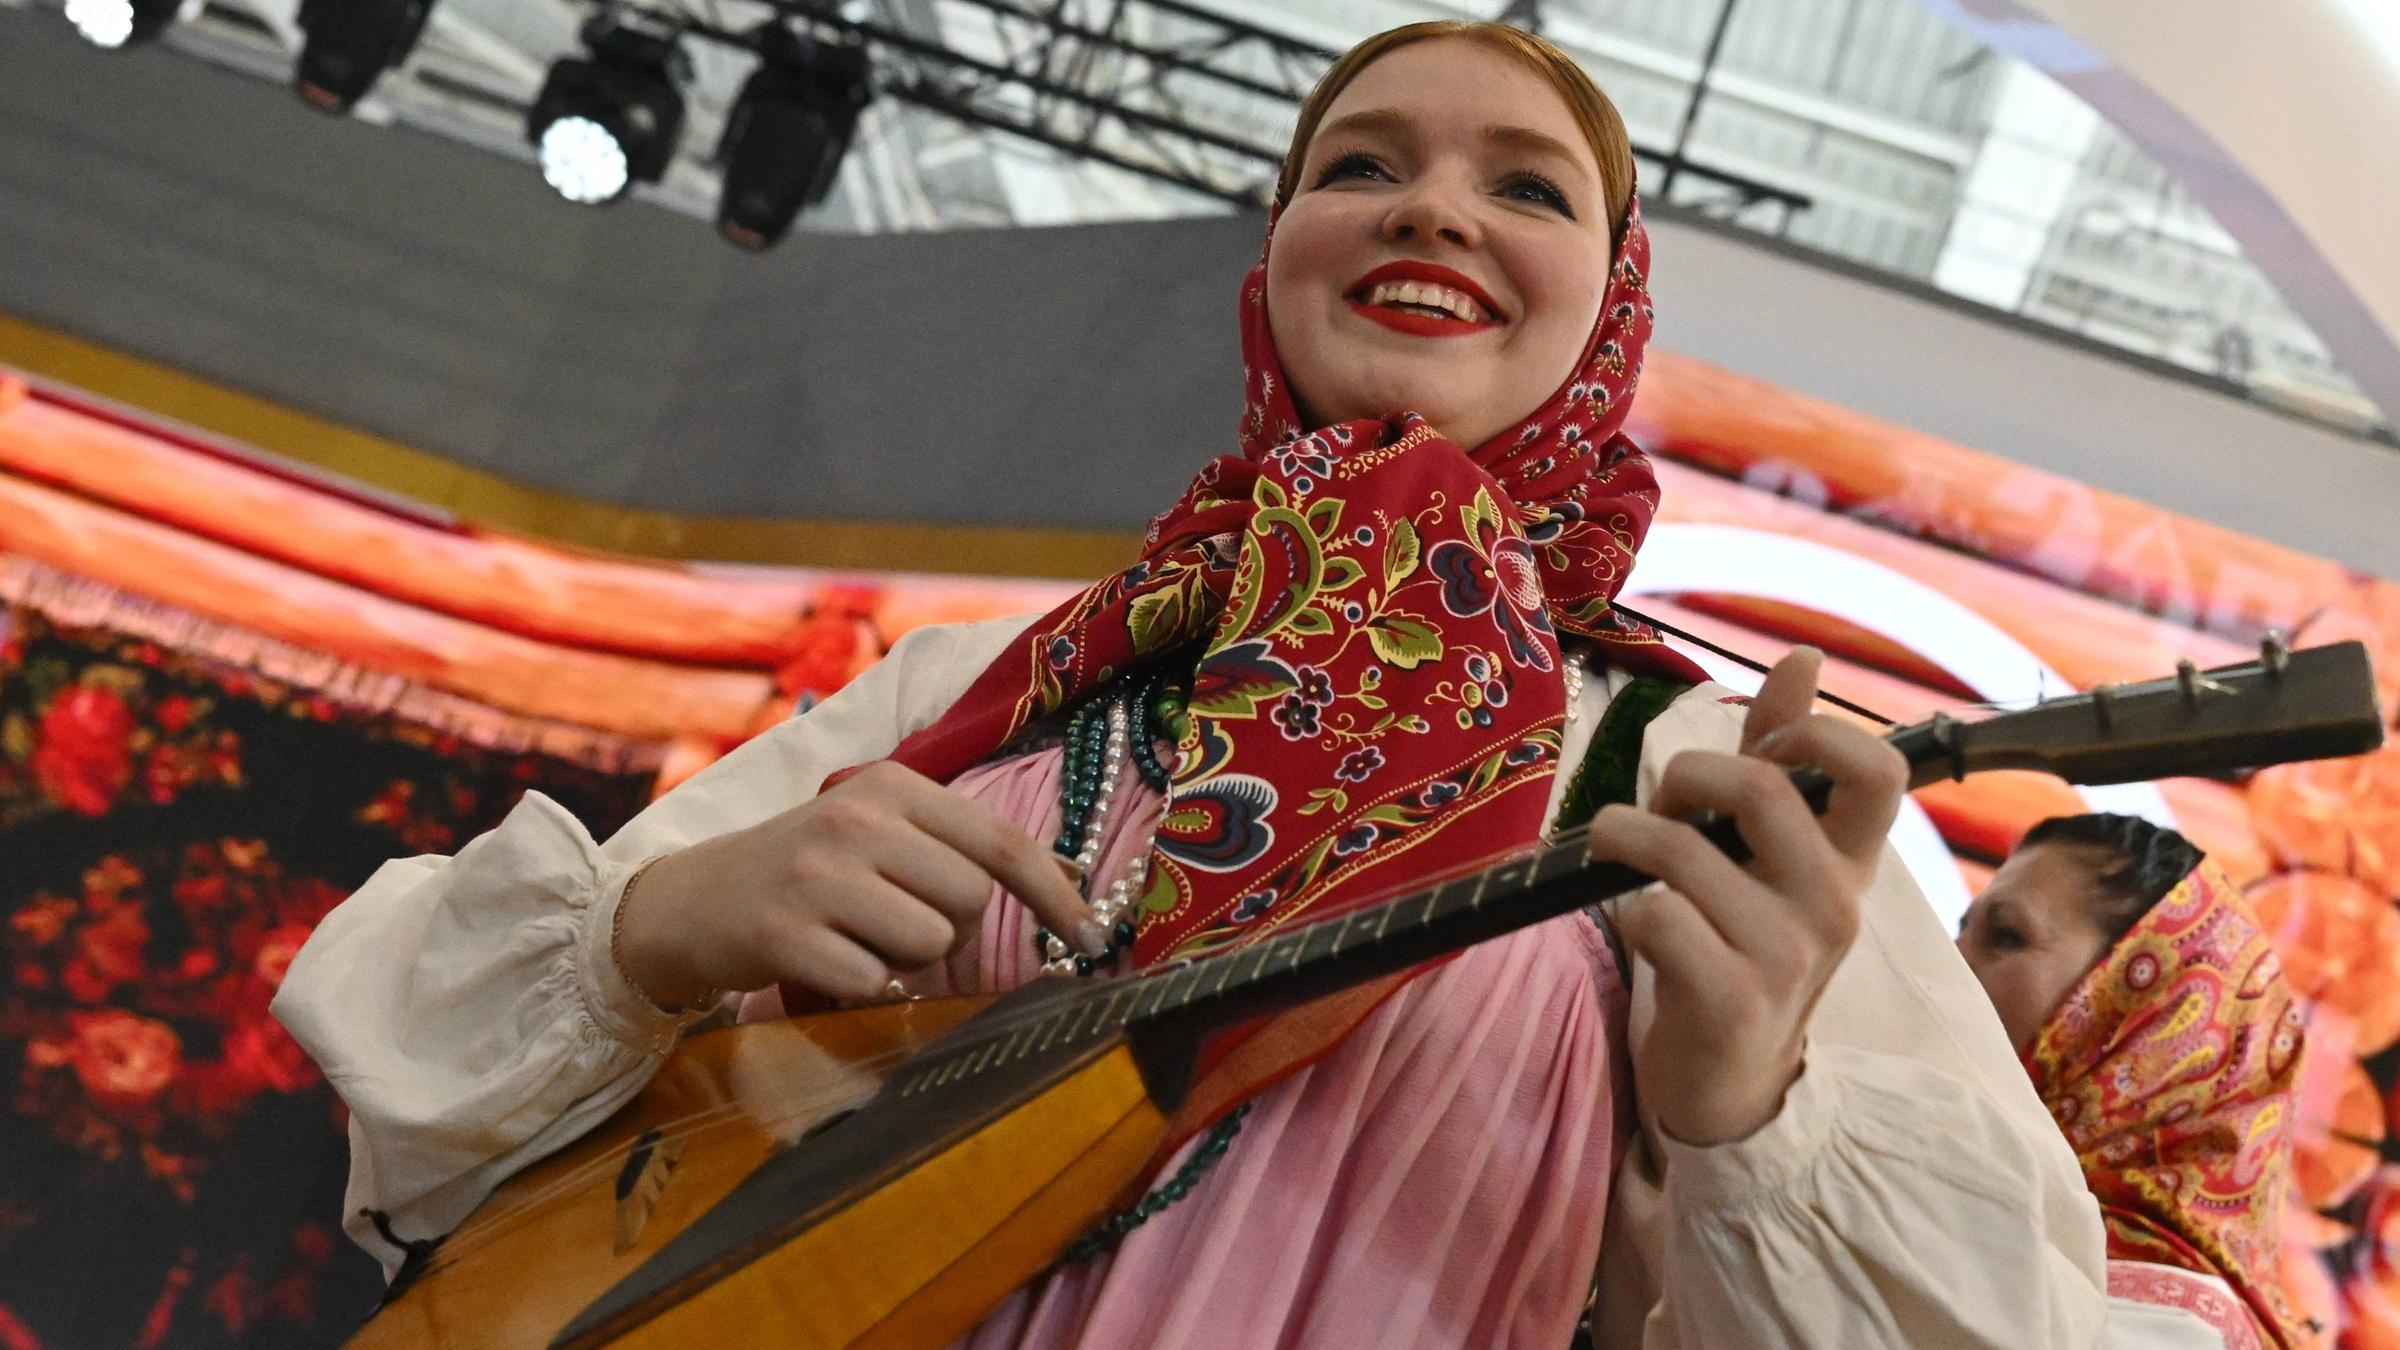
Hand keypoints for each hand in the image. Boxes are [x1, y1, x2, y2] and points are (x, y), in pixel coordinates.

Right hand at [615, 762, 1104, 1009]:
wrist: (689, 900)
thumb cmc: (807, 870)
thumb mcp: (874, 831)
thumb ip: (953, 846)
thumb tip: (1065, 888)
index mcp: (890, 786)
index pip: (999, 840)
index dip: (1054, 893)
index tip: (1091, 938)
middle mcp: (856, 820)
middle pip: (970, 901)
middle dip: (953, 931)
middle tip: (898, 924)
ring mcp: (817, 876)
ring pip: (930, 943)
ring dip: (909, 961)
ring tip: (861, 940)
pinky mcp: (785, 932)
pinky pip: (874, 980)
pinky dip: (864, 987)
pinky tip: (828, 964)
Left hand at [1586, 648, 1905, 1146]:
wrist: (1731, 1083)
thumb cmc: (1741, 946)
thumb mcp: (1769, 854)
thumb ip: (1777, 757)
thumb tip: (1803, 656)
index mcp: (1850, 863)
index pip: (1880, 769)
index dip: (1812, 730)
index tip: (1758, 747)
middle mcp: (1833, 906)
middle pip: (1766, 788)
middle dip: (1686, 775)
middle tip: (1662, 811)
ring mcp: (1786, 956)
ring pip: (1685, 850)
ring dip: (1625, 837)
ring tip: (1617, 855)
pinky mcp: (1729, 1001)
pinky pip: (1655, 916)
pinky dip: (1623, 909)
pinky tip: (1633, 927)